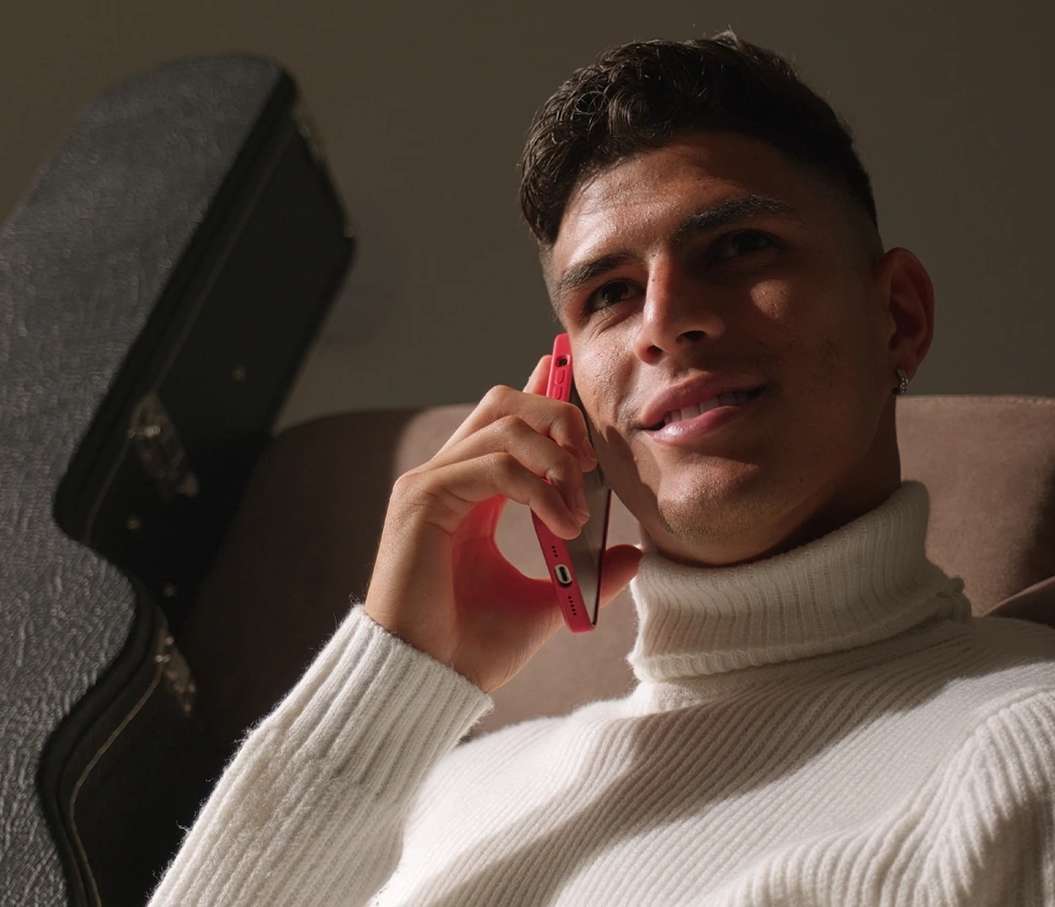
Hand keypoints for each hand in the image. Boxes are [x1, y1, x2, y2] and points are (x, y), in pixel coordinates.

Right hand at [363, 355, 640, 691]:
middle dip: (557, 414)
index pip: (506, 418)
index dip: (539, 389)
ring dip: (555, 458)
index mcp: (471, 492)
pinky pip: (493, 465)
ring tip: (578, 510)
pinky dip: (536, 486)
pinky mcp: (420, 499)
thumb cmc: (473, 646)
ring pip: (502, 425)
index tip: (566, 373)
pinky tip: (559, 523)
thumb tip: (634, 554)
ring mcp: (429, 484)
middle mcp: (447, 478)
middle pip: (504, 402)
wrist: (430, 681)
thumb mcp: (548, 602)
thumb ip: (587, 571)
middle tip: (590, 461)